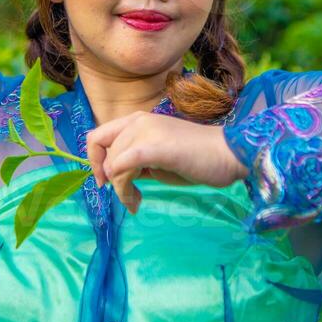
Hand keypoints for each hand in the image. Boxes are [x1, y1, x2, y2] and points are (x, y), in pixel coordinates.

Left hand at [85, 112, 247, 214]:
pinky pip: (123, 166)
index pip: (97, 136)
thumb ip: (134, 161)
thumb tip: (113, 175)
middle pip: (103, 155)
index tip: (104, 181)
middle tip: (129, 197)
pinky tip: (136, 201)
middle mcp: (138, 121)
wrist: (228, 154)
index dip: (93, 160)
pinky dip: (124, 188)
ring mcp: (146, 131)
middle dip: (111, 181)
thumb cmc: (197, 158)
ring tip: (136, 202)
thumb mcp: (157, 158)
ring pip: (113, 165)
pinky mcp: (155, 147)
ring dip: (121, 190)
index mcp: (137, 120)